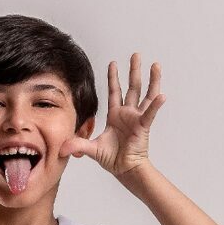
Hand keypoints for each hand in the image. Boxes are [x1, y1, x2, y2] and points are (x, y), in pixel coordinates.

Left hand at [57, 52, 164, 176]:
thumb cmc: (112, 159)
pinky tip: (162, 96)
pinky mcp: (143, 126)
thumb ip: (77, 145)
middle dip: (134, 70)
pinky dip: (156, 105)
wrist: (124, 170)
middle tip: (136, 54)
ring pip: (146, 95)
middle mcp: (128, 113)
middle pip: (132, 87)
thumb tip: (60, 149)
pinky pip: (150, 114)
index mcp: (115, 115)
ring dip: (151, 80)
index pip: (114, 91)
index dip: (114, 77)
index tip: (114, 62)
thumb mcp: (91, 149)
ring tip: (156, 65)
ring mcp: (137, 118)